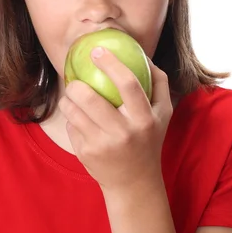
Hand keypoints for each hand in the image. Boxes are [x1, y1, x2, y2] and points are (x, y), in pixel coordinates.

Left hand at [58, 47, 172, 192]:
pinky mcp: (86, 154)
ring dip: (68, 99)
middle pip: (91, 98)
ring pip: (73, 111)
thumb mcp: (163, 113)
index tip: (97, 51)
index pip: (128, 84)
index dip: (111, 64)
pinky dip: (72, 117)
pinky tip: (78, 117)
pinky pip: (71, 125)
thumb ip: (159, 82)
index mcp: (145, 119)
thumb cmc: (149, 139)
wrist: (134, 182)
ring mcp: (102, 145)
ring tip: (73, 95)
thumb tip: (143, 54)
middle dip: (76, 84)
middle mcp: (124, 132)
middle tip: (75, 80)